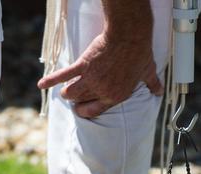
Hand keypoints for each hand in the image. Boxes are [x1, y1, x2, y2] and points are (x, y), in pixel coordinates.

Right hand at [37, 25, 160, 118]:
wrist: (129, 35)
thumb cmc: (139, 54)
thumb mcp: (148, 72)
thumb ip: (152, 84)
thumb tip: (159, 91)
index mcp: (115, 96)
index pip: (95, 112)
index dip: (87, 111)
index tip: (83, 109)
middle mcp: (101, 91)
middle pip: (80, 103)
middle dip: (77, 101)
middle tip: (76, 98)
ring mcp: (91, 79)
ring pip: (70, 93)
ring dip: (66, 93)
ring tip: (66, 91)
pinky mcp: (83, 65)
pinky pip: (63, 75)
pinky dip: (50, 80)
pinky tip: (41, 85)